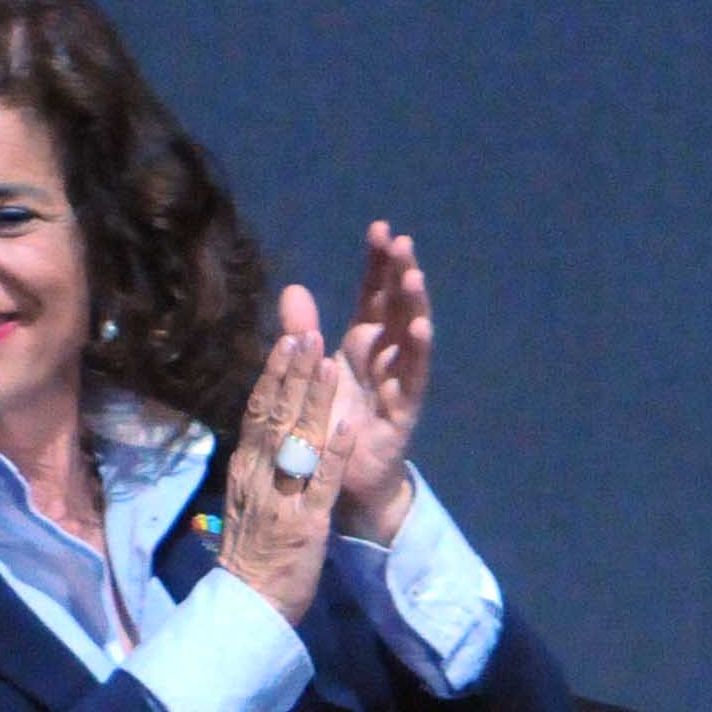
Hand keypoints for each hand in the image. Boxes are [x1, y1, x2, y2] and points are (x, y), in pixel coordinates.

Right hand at [216, 333, 356, 626]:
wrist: (247, 603)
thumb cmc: (252, 551)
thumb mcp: (246, 497)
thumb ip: (255, 461)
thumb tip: (261, 425)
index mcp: (245, 468)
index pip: (258, 412)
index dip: (273, 375)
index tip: (288, 340)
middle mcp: (259, 475)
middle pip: (275, 416)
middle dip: (292, 374)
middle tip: (308, 333)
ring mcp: (281, 497)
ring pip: (297, 441)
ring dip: (313, 402)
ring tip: (329, 363)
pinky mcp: (304, 523)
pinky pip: (320, 484)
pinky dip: (331, 454)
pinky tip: (345, 426)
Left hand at [314, 222, 430, 541]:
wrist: (341, 482)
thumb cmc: (329, 425)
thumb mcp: (309, 373)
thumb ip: (302, 332)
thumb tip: (293, 288)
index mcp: (361, 345)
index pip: (373, 295)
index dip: (377, 264)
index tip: (380, 229)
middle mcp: (383, 356)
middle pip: (395, 307)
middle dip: (399, 273)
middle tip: (401, 240)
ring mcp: (396, 380)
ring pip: (409, 336)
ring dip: (413, 305)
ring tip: (412, 275)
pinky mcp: (403, 408)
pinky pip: (412, 376)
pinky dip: (417, 351)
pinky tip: (419, 326)